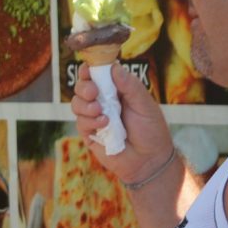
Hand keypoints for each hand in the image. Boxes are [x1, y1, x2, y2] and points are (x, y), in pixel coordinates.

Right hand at [69, 59, 174, 184]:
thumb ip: (130, 86)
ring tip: (101, 112)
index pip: (98, 75)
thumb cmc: (151, 130)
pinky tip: (104, 124)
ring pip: (76, 104)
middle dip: (84, 87)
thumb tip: (114, 67)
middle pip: (82, 87)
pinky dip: (90, 121)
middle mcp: (103, 102)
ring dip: (86, 105)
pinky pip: (80, 122)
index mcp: (117, 91)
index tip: (87, 69)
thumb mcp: (145, 104)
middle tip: (94, 92)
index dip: (90, 70)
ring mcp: (94, 118)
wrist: (149, 160)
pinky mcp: (90, 134)